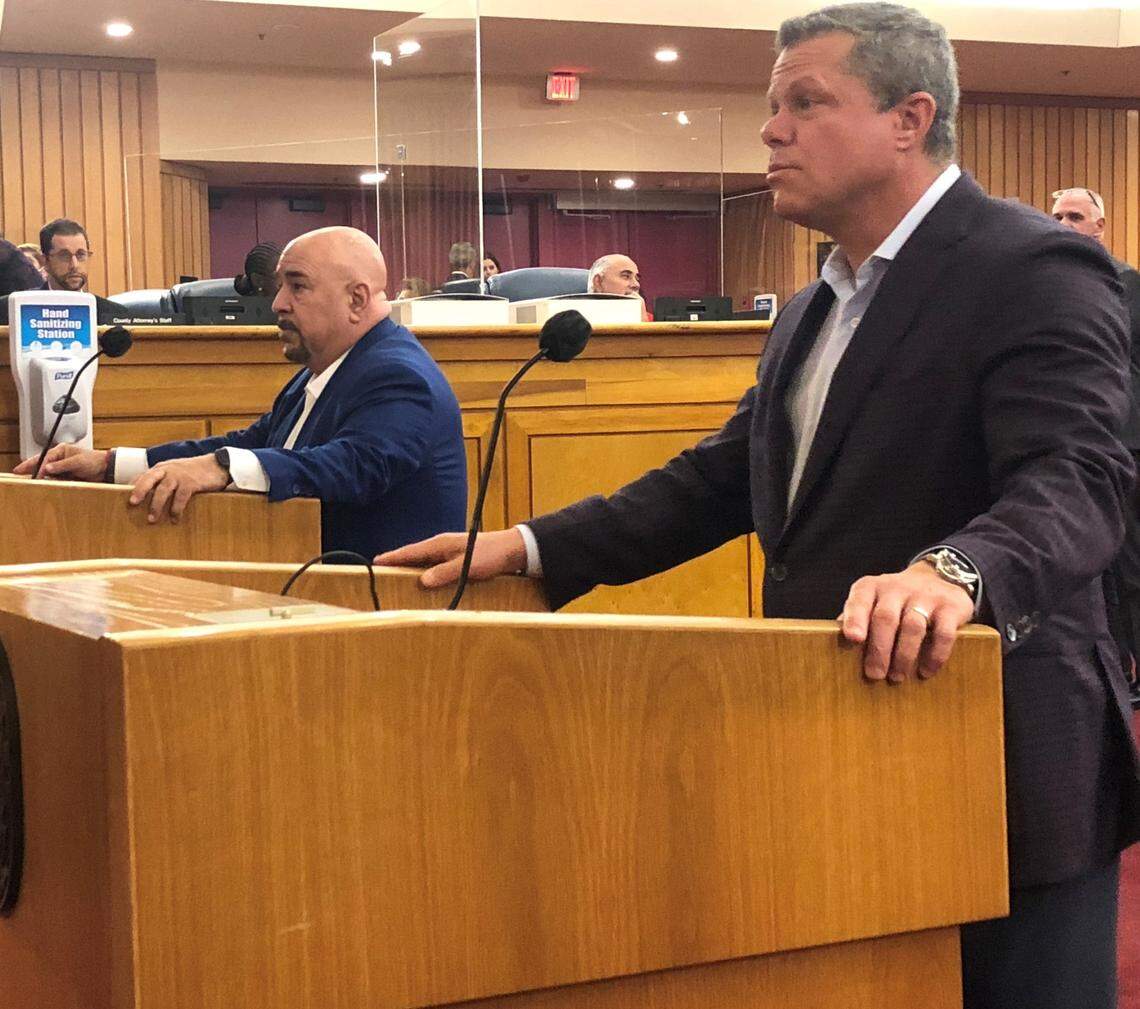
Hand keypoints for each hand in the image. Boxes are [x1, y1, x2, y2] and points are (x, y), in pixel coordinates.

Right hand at [13, 444, 109, 480]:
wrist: (105, 470)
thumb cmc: (94, 461)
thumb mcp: (78, 462)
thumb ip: (62, 465)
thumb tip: (48, 468)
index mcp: (62, 450)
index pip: (45, 457)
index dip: (38, 466)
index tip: (33, 473)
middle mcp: (60, 458)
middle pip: (42, 463)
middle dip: (31, 468)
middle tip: (18, 472)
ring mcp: (62, 467)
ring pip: (47, 472)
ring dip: (41, 476)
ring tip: (32, 480)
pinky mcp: (66, 475)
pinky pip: (54, 478)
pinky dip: (49, 481)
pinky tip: (44, 484)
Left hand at [128, 454, 229, 523]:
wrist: (217, 464)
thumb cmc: (195, 471)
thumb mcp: (176, 471)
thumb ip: (164, 479)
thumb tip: (150, 496)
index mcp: (162, 468)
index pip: (143, 476)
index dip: (133, 487)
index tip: (124, 499)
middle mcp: (168, 470)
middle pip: (149, 479)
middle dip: (139, 491)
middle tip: (132, 504)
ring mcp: (179, 476)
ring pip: (163, 490)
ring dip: (156, 506)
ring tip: (152, 519)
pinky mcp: (191, 483)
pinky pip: (180, 498)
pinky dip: (176, 509)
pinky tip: (175, 519)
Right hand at [376, 529, 527, 587]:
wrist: (512, 550)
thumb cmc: (490, 556)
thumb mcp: (467, 566)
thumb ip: (444, 573)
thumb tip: (422, 582)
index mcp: (439, 544)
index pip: (409, 551)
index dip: (391, 558)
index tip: (374, 563)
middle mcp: (440, 546)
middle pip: (412, 556)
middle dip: (396, 564)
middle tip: (378, 575)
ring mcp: (447, 551)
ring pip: (422, 561)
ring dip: (410, 570)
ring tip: (395, 580)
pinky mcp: (455, 558)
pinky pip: (433, 566)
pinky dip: (423, 572)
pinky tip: (422, 582)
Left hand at [839, 561, 975, 683]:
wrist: (936, 579)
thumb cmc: (894, 602)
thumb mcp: (872, 603)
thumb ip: (856, 620)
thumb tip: (833, 649)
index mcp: (871, 587)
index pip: (860, 599)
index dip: (855, 618)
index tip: (852, 639)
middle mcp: (896, 587)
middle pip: (885, 618)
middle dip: (879, 649)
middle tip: (874, 675)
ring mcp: (925, 596)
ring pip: (912, 626)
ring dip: (904, 655)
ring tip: (897, 677)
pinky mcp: (950, 607)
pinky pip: (943, 632)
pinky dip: (935, 655)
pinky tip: (926, 671)